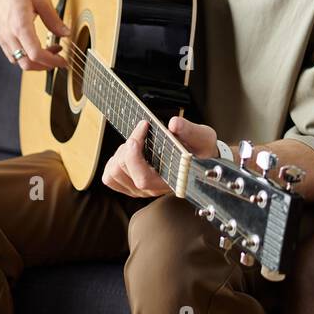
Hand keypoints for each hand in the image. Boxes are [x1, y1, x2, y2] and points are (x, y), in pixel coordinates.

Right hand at [0, 0, 69, 71]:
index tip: (63, 61)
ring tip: (50, 49)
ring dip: (35, 62)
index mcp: (19, 25)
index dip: (52, 61)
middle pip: (26, 64)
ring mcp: (1, 36)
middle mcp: (8, 34)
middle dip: (45, 66)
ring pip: (18, 61)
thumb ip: (54, 19)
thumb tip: (66, 33)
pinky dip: (25, 56)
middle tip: (59, 58)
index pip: (36, 54)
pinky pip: (12, 54)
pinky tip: (36, 46)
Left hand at [100, 117, 219, 197]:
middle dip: (129, 145)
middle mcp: (152, 189)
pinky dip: (114, 161)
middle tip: (143, 130)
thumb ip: (190, 131)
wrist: (200, 159)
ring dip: (121, 152)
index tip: (144, 126)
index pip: (142, 178)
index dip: (135, 153)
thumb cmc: (201, 150)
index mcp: (169, 182)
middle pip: (122, 170)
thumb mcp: (203, 138)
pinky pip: (110, 177)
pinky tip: (128, 152)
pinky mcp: (130, 186)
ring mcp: (139, 189)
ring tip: (138, 142)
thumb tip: (174, 124)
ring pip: (113, 173)